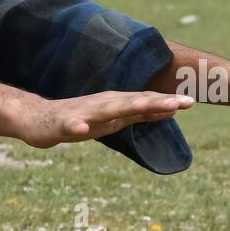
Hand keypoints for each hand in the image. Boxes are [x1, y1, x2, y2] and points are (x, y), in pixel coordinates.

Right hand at [17, 91, 193, 148]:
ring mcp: (83, 113)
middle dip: (156, 102)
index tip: (191, 102)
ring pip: (107, 110)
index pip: (146, 102)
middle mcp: (103, 104)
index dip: (167, 103)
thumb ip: (138, 114)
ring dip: (125, 107)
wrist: (38, 119)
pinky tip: (82, 128)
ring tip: (145, 107)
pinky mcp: (63, 124)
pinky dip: (77, 126)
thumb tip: (169, 110)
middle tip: (180, 103)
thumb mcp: (113, 119)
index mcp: (116, 104)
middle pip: (134, 103)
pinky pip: (71, 125)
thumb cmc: (78, 119)